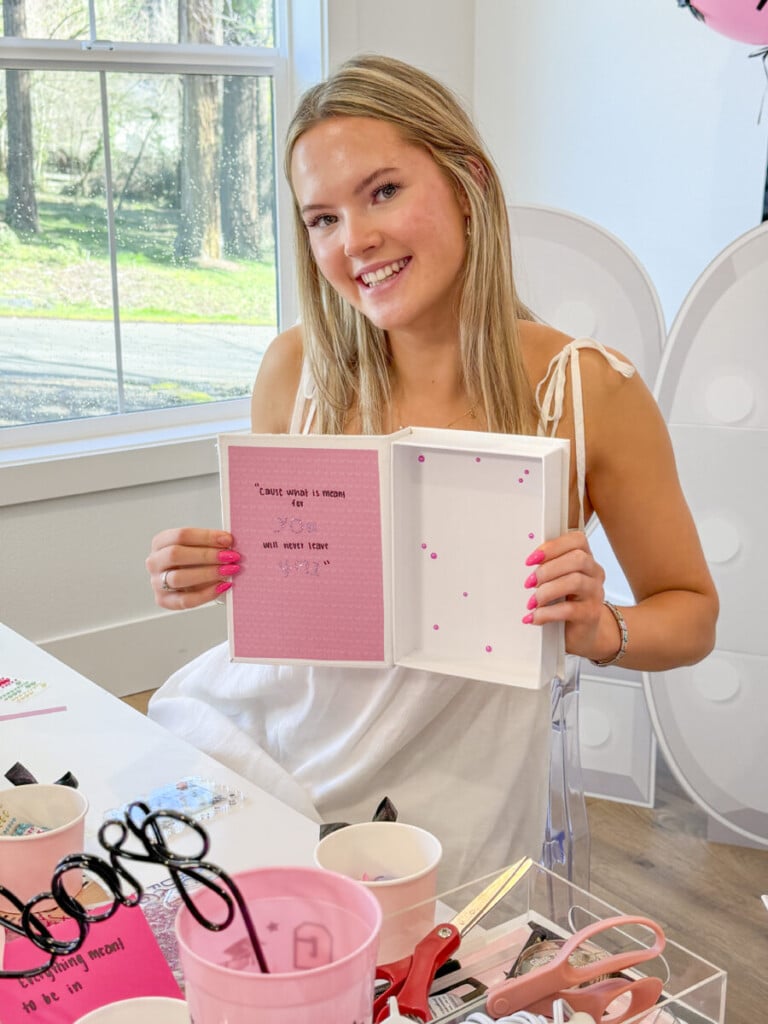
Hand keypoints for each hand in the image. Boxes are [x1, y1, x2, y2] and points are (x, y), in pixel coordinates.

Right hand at [146, 528, 239, 608]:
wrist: (186, 582)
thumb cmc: (193, 561)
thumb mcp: (198, 548)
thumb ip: (210, 544)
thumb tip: (229, 542)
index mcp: (161, 542)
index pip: (181, 535)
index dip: (206, 537)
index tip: (227, 540)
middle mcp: (155, 561)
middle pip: (176, 554)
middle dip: (206, 555)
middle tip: (229, 556)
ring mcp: (157, 582)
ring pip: (178, 577)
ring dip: (207, 573)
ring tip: (228, 571)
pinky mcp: (164, 600)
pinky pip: (185, 600)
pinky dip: (206, 594)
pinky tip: (222, 587)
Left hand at [522, 532, 614, 660]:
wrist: (583, 632)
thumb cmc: (566, 602)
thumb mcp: (557, 580)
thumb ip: (548, 567)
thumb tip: (526, 563)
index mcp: (586, 559)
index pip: (577, 540)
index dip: (553, 547)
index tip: (531, 559)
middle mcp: (595, 573)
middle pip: (577, 559)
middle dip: (548, 569)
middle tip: (529, 582)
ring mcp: (595, 594)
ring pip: (575, 581)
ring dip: (547, 591)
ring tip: (532, 602)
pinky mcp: (591, 614)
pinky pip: (569, 609)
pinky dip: (547, 613)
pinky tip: (535, 617)